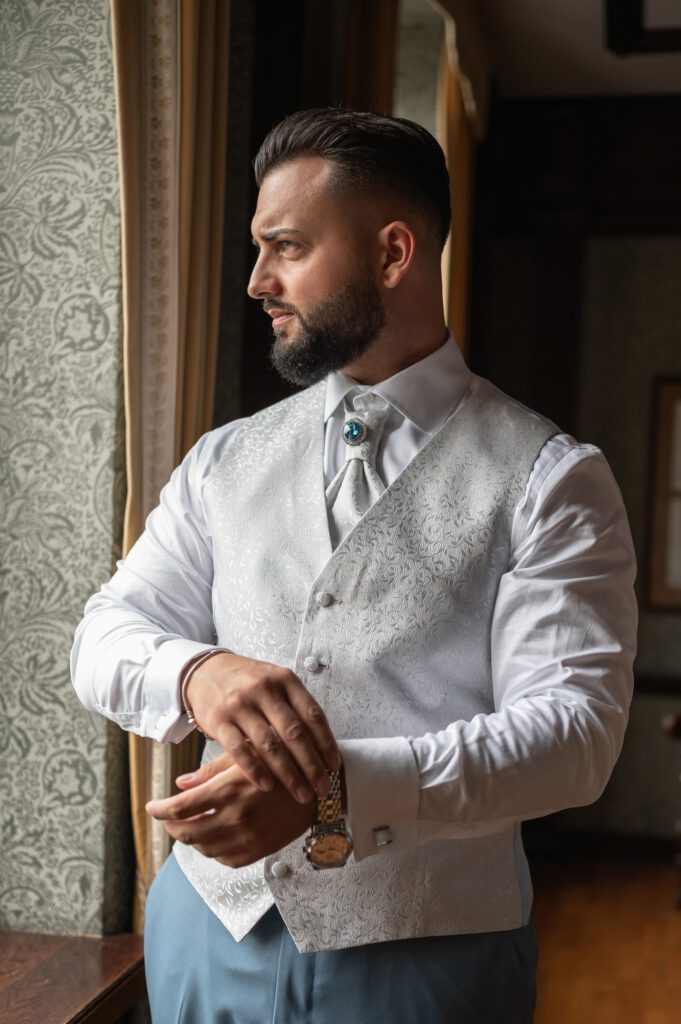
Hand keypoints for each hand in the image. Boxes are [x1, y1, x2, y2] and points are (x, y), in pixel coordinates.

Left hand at [146, 752, 315, 867]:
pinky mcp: (258, 851)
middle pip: (187, 832)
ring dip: (190, 839)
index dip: (160, 810)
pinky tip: (213, 837)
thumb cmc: (280, 762)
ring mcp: (248, 838)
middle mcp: (236, 817)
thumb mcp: (245, 756)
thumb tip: (179, 784)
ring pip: (203, 848)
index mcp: (229, 789)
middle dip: (171, 826)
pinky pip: (224, 859)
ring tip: (189, 825)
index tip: (151, 807)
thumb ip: (210, 772)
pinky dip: (212, 850)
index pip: (180, 808)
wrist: (317, 788)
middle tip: (168, 817)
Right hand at [185, 652, 340, 802]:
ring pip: (270, 746)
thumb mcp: (276, 681)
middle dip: (312, 766)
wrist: (205, 671)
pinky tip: (268, 786)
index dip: (326, 743)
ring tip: (301, 794)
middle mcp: (265, 690)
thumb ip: (296, 706)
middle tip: (323, 788)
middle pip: (295, 734)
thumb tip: (323, 744)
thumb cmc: (248, 681)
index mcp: (285, 680)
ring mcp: (241, 705)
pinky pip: (240, 751)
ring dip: (289, 775)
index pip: (312, 714)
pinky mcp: (219, 720)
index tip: (335, 766)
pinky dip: (256, 771)